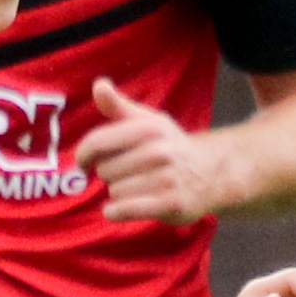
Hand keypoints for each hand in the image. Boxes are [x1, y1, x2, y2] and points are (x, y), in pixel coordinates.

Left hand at [74, 77, 229, 224]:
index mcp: (150, 128)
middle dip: (111, 175)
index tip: (83, 162)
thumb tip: (99, 85)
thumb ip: (119, 106)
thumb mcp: (148, 122)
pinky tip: (123, 207)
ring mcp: (167, 179)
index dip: (83, 154)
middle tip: (131, 173)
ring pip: (114, 192)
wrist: (212, 174)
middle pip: (104, 170)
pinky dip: (116, 211)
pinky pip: (124, 210)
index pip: (97, 142)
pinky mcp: (170, 204)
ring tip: (140, 187)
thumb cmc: (170, 147)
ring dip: (120, 193)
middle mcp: (160, 151)